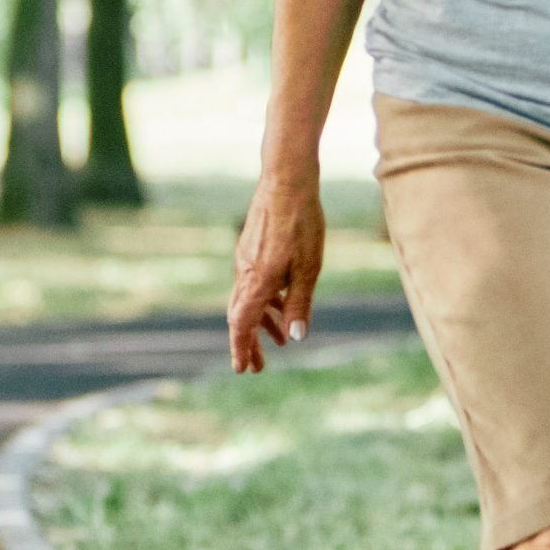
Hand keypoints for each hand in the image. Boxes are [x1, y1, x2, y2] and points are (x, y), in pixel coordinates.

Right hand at [228, 170, 324, 372]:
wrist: (287, 179)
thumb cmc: (301, 222)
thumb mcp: (309, 267)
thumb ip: (300, 302)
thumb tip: (296, 336)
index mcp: (257, 280)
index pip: (241, 323)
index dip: (241, 348)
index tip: (242, 369)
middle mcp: (246, 271)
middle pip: (241, 316)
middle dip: (250, 342)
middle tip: (258, 366)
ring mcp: (247, 258)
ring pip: (248, 299)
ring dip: (262, 322)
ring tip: (281, 340)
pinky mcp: (253, 247)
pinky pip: (253, 282)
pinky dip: (265, 300)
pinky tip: (283, 302)